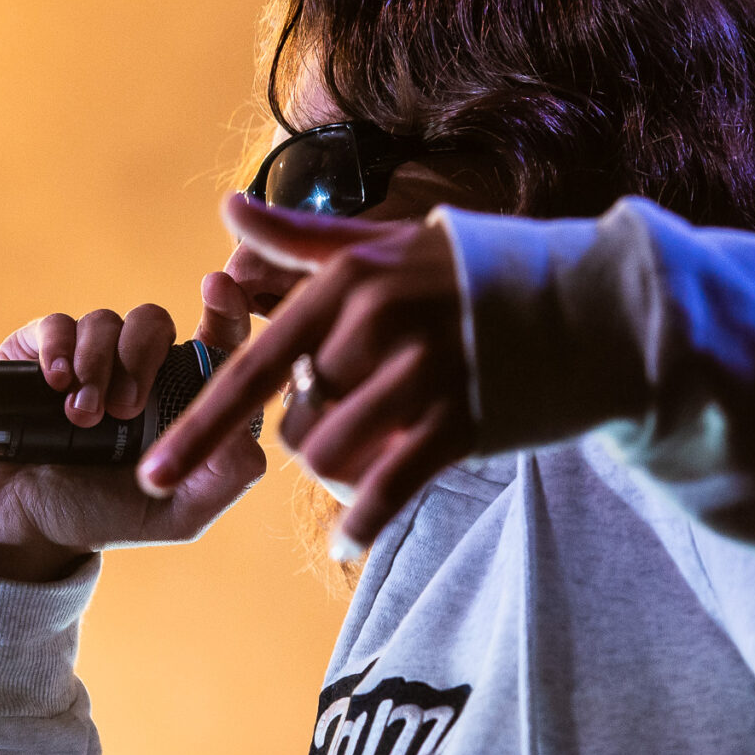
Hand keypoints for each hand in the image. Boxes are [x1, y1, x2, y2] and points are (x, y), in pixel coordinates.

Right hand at [0, 275, 268, 580]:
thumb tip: (246, 429)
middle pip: (154, 321)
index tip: (218, 289)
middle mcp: (135, 370)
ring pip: (105, 321)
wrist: (18, 527)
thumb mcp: (177, 515)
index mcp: (179, 398)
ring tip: (82, 417)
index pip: (215, 338)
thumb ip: (225, 478)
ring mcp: (86, 360)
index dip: (226, 307)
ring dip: (97, 364)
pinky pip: (56, 325)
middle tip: (125, 408)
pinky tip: (56, 384)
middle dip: (142, 355)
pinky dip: (59, 349)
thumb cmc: (102, 516)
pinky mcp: (36, 357)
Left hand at [139, 195, 473, 560]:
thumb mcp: (390, 248)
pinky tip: (346, 542)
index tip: (152, 473)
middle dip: (313, 434)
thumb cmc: (483, 275)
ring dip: (342, 471)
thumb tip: (227, 211)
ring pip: (336, 453)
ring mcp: (425, 371)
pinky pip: (390, 485)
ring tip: (380, 452)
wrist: (602, 309)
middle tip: (362, 417)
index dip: (199, 427)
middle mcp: (382, 321)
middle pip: (299, 419)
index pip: (255, 365)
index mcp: (353, 281)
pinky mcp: (465, 419)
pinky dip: (362, 520)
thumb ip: (302, 241)